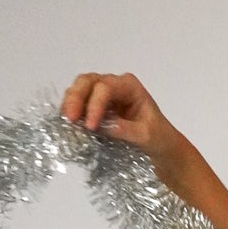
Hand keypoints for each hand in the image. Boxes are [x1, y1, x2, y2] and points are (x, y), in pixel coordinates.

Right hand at [59, 71, 187, 186]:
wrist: (160, 146)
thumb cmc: (158, 137)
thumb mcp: (146, 135)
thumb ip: (125, 129)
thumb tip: (102, 126)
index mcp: (129, 86)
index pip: (106, 88)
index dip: (95, 105)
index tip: (91, 126)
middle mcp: (114, 85)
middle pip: (87, 82)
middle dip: (76, 98)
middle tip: (69, 118)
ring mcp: (103, 94)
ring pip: (80, 89)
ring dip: (70, 104)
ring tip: (66, 122)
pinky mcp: (95, 107)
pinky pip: (79, 104)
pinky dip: (72, 112)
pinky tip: (68, 124)